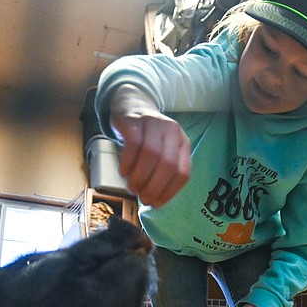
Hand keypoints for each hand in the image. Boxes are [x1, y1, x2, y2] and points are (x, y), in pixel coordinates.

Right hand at [108, 85, 190, 206]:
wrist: (132, 103)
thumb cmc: (147, 136)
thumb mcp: (162, 150)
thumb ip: (163, 170)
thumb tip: (155, 201)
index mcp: (182, 142)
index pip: (183, 173)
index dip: (169, 192)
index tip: (155, 203)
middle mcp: (171, 131)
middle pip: (167, 165)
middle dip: (154, 187)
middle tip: (142, 197)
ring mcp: (153, 123)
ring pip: (151, 155)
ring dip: (140, 177)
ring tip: (132, 187)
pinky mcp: (133, 121)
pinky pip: (133, 144)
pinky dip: (128, 162)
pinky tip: (124, 172)